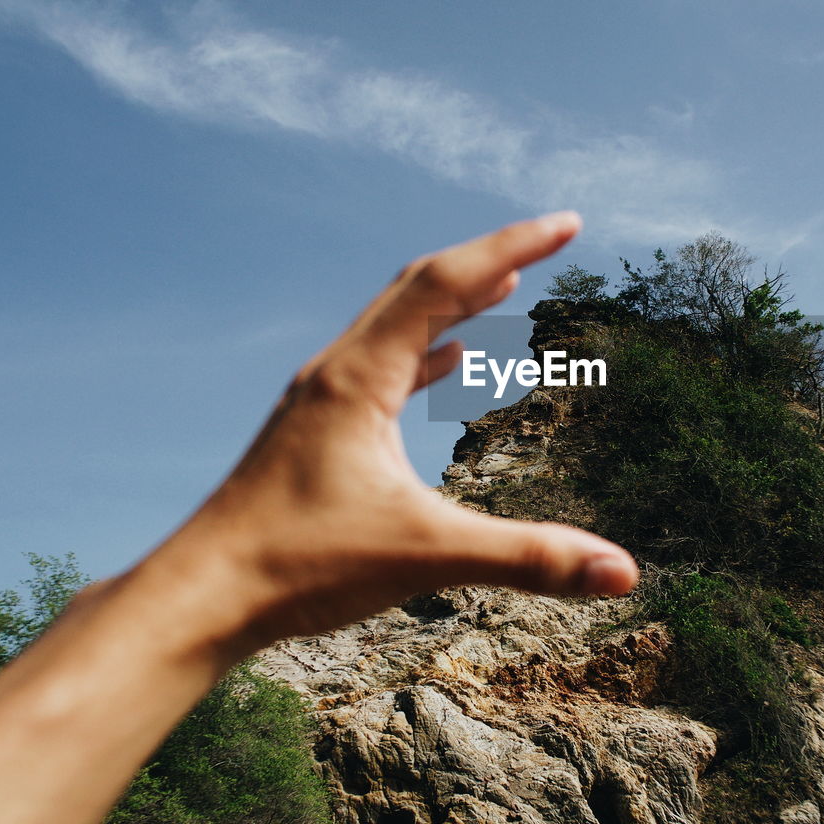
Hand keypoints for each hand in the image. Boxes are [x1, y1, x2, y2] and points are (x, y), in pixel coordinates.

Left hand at [156, 211, 638, 653]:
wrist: (200, 598)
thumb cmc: (298, 568)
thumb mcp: (427, 556)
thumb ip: (528, 559)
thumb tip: (623, 572)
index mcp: (359, 377)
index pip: (445, 284)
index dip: (513, 246)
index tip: (568, 225)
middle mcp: (337, 373)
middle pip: (419, 289)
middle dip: (489, 260)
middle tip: (549, 241)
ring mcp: (323, 400)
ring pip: (397, 326)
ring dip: (455, 301)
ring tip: (504, 285)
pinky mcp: (317, 433)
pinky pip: (382, 368)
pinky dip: (424, 352)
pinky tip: (447, 362)